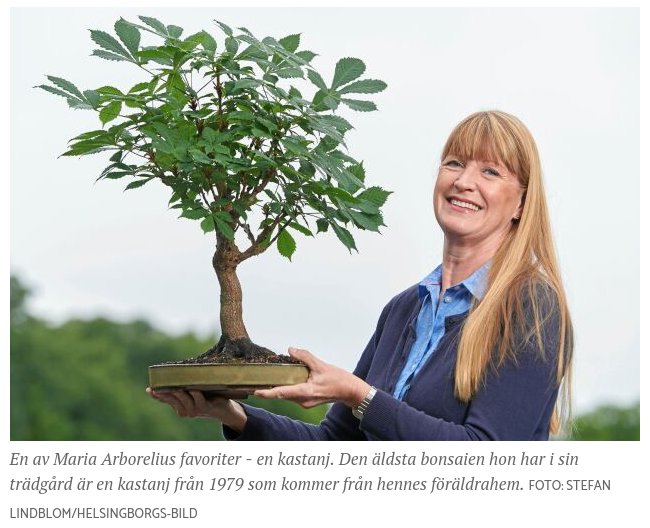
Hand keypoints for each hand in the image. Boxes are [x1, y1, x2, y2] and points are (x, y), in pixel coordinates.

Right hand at [146, 387, 246, 431]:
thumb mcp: (193, 394)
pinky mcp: (206, 408)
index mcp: (179, 407)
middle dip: (167, 391)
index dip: (157, 395)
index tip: (149, 389)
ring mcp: (195, 410)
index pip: (165, 400)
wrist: (225, 411)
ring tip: (175, 385)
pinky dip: (196, 395)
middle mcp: (185, 411)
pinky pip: (199, 401)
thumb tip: (173, 375)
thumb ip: (183, 387)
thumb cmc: (208, 398)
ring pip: (184, 399)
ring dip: (180, 392)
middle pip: (173, 398)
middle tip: (160, 384)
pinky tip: (193, 389)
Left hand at [254, 347, 369, 408]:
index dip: (268, 393)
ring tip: (270, 378)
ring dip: (280, 387)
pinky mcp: (308, 401)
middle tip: (258, 381)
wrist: (350, 391)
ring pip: (288, 395)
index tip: (256, 391)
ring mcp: (306, 402)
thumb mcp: (321, 365)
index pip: (282, 393)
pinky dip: (288, 387)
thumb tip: (291, 350)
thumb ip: (305, 356)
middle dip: (270, 389)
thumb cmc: (339, 380)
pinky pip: (294, 395)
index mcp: (306, 392)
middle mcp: (304, 400)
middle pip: (283, 394)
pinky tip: (287, 379)